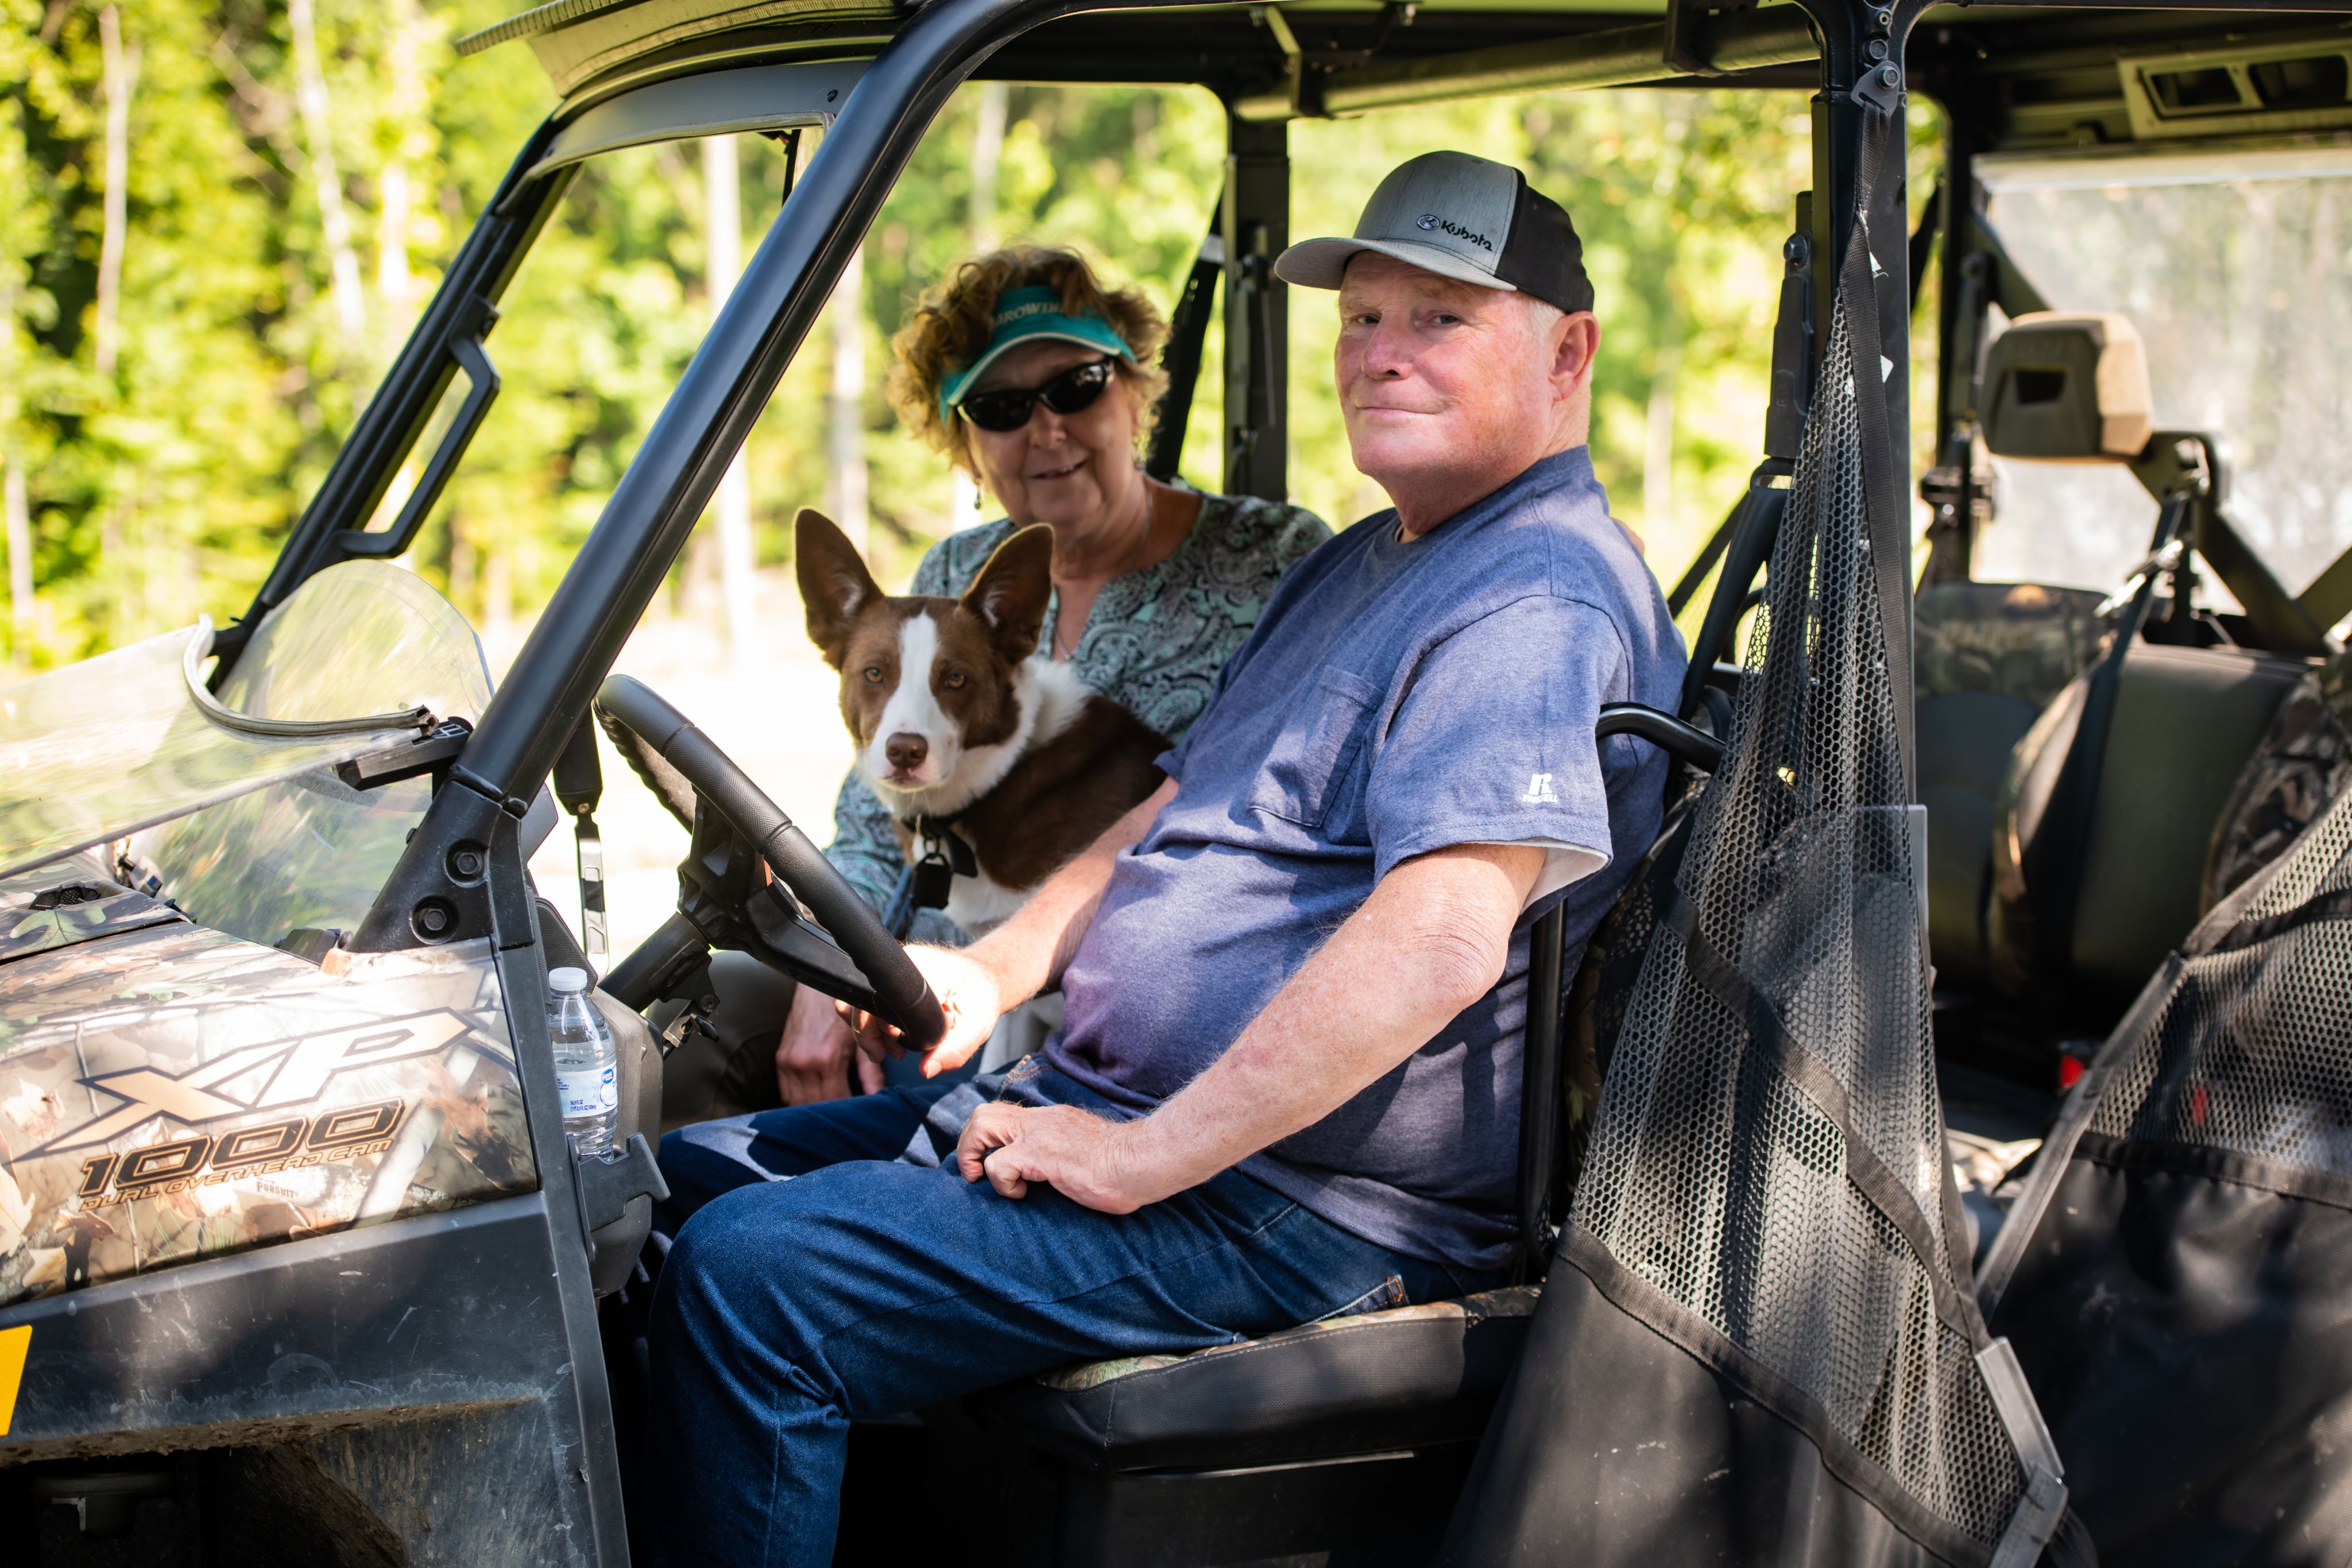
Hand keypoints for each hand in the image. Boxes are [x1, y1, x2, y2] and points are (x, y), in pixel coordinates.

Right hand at [775, 983, 879, 1102]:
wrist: (815, 991)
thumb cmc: (840, 1014)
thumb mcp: (860, 1040)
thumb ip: (870, 1072)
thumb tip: (878, 1096)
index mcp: (827, 1060)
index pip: (836, 1101)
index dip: (848, 1110)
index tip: (857, 1112)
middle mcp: (804, 1065)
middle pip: (816, 1106)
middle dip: (831, 1112)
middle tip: (844, 1114)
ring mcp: (789, 1064)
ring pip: (798, 1103)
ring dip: (813, 1109)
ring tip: (829, 1110)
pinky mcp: (780, 1061)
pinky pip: (786, 1093)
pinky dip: (798, 1100)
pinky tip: (812, 1098)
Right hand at [839, 944, 1006, 1078]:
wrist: (984, 978)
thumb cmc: (982, 999)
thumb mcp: (977, 1027)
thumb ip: (954, 1050)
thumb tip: (926, 1071)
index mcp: (922, 970)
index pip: (881, 999)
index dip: (880, 1028)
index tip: (895, 1048)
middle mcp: (903, 962)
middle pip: (864, 1000)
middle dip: (869, 1034)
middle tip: (889, 1054)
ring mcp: (894, 968)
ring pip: (862, 1001)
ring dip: (870, 1030)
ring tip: (895, 1049)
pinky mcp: (891, 977)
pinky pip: (869, 999)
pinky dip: (873, 1022)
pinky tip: (891, 1037)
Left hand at [954, 1101, 1152, 1211]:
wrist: (1142, 1161)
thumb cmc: (1123, 1166)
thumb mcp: (1084, 1151)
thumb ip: (1064, 1152)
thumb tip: (1053, 1173)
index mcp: (1051, 1120)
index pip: (1003, 1114)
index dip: (985, 1139)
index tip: (987, 1166)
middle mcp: (1041, 1121)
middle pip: (983, 1114)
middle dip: (968, 1146)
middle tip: (977, 1175)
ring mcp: (1040, 1135)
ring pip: (981, 1127)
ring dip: (974, 1157)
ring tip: (991, 1181)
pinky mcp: (1042, 1154)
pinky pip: (999, 1164)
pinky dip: (1001, 1182)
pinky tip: (1022, 1194)